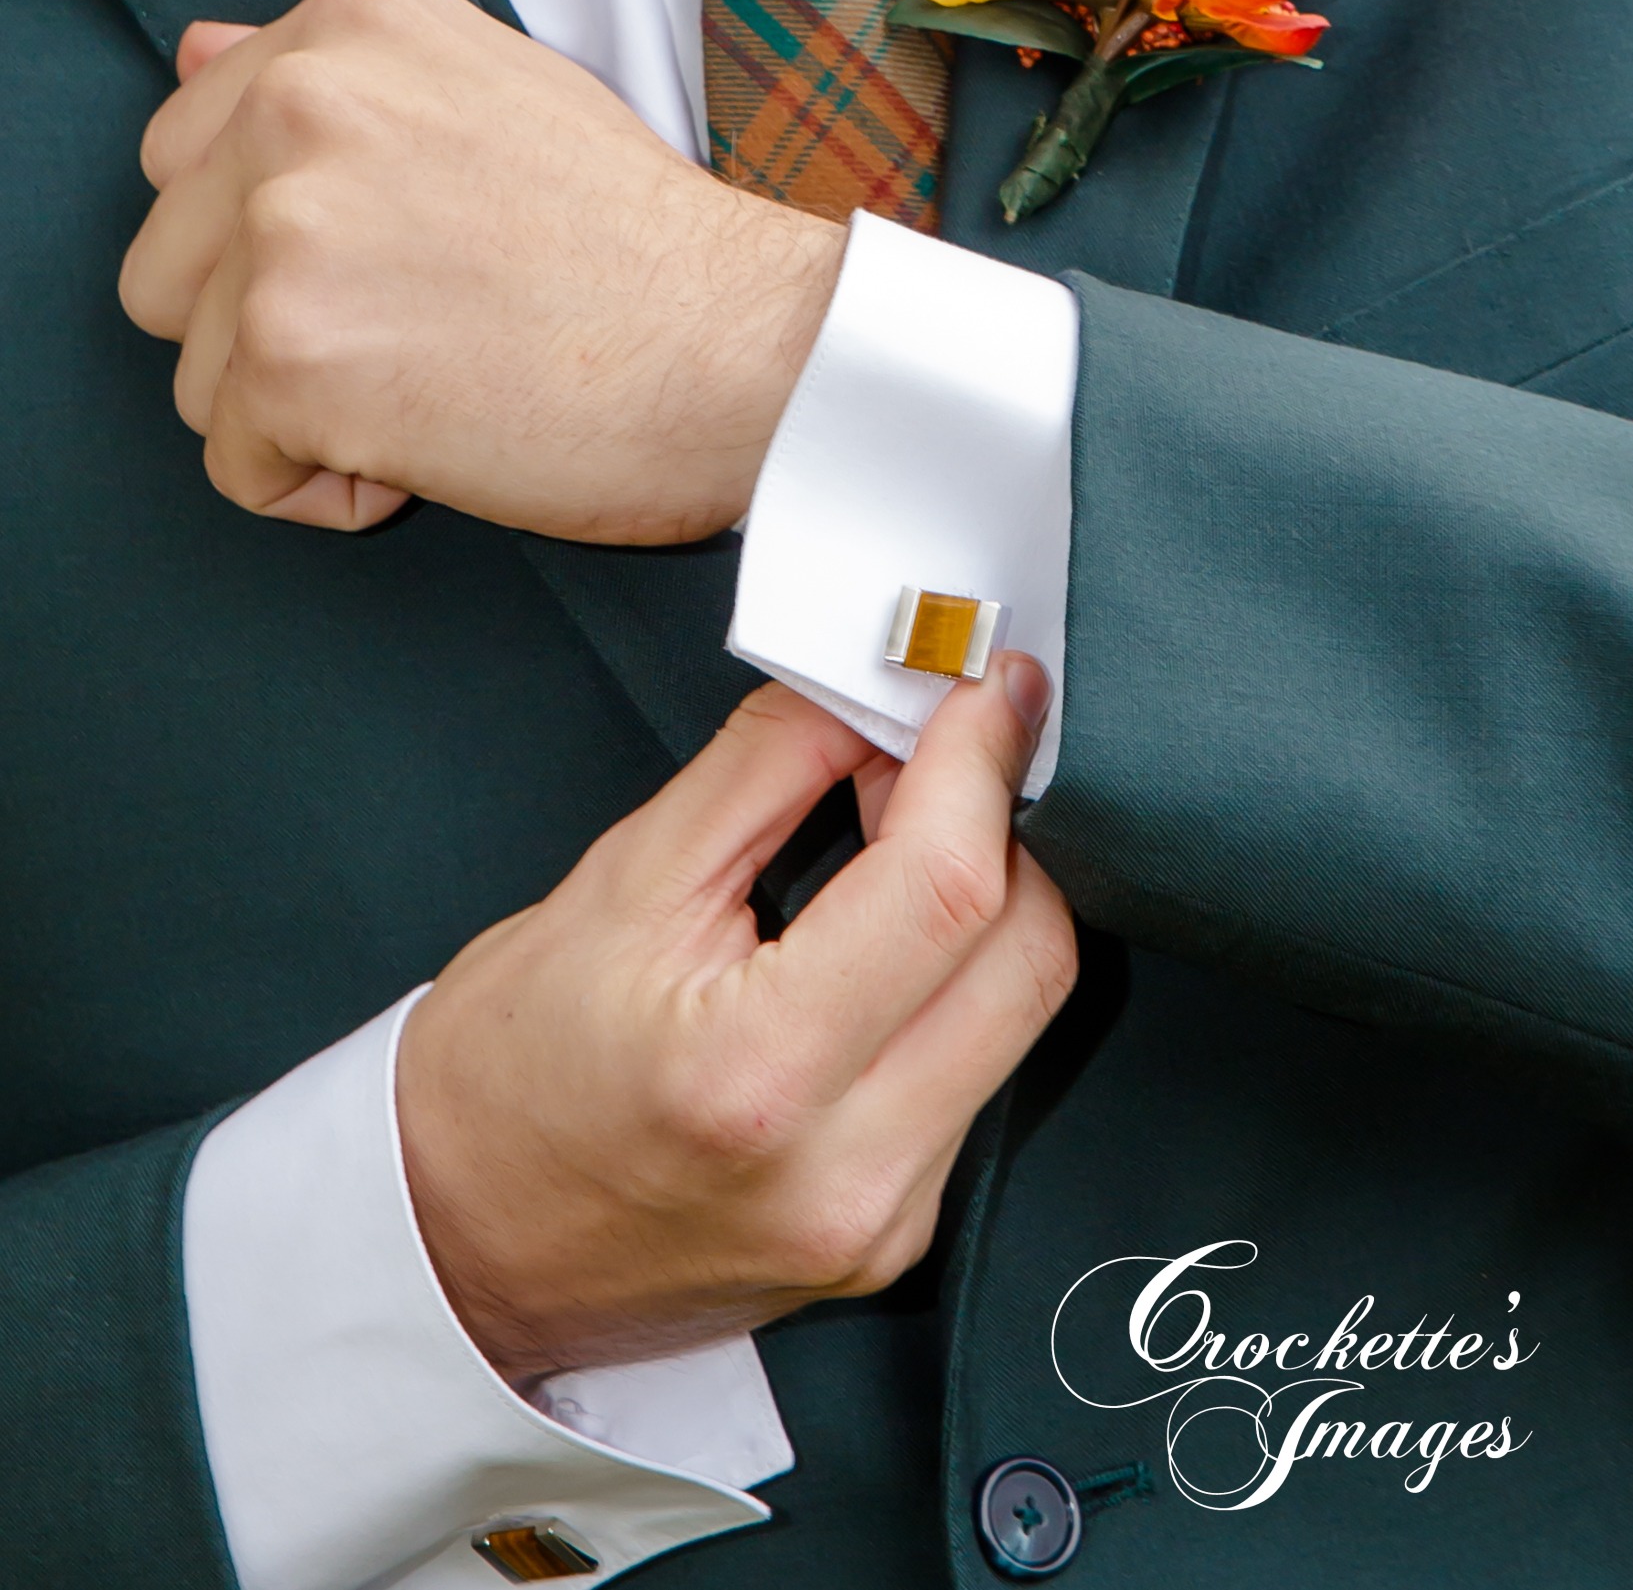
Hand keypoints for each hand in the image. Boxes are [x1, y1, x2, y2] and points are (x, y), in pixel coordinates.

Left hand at [117, 0, 845, 540]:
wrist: (748, 349)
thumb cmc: (648, 246)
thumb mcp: (497, 95)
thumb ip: (340, 80)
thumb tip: (190, 52)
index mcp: (348, 28)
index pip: (187, 153)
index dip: (273, 242)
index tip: (395, 266)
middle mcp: (298, 106)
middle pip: (167, 268)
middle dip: (267, 330)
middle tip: (422, 334)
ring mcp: (284, 231)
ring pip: (198, 376)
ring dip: (302, 414)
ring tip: (444, 387)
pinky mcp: (289, 357)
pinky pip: (236, 467)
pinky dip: (327, 490)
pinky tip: (438, 446)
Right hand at [396, 659, 1074, 1381]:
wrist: (458, 1245)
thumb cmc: (503, 1078)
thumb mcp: (619, 883)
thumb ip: (768, 768)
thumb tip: (875, 692)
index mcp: (754, 1076)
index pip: (944, 890)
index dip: (980, 762)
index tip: (983, 686)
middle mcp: (843, 1171)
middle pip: (1029, 953)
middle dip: (1001, 820)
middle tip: (933, 751)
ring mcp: (881, 1219)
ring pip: (1024, 1012)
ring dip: (987, 896)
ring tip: (894, 836)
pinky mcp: (897, 1233)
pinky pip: (982, 1070)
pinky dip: (958, 975)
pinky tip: (885, 935)